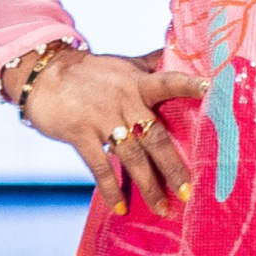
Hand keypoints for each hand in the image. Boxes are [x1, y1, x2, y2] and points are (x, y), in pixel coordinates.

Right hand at [12, 47, 206, 212]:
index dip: (189, 84)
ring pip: (131, 156)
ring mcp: (102, 117)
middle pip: (155, 136)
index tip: (212, 88)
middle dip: (173, 166)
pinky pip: (99, 165)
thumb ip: (153, 64)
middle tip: (189, 193)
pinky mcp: (80, 132)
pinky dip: (110, 188)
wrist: (43, 74)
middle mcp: (124, 100)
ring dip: (148, 185)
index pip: (169, 81)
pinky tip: (120, 207)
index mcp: (138, 83)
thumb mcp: (124, 64)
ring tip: (162, 209)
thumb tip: (182, 47)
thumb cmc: (91, 73)